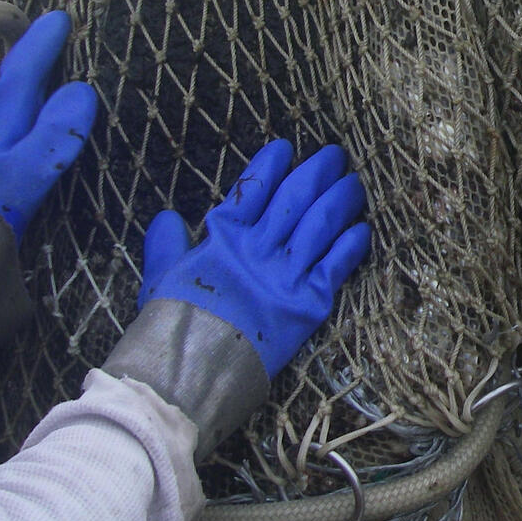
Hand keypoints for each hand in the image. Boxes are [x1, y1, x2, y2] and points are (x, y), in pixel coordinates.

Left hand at [0, 11, 98, 240]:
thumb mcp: (32, 165)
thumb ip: (57, 129)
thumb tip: (82, 89)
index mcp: (4, 108)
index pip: (27, 62)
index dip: (45, 39)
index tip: (62, 16)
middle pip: (17, 73)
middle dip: (37, 53)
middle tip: (60, 35)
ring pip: (14, 94)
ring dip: (33, 79)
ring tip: (55, 70)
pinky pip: (14, 114)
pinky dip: (30, 104)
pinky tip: (39, 114)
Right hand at [138, 139, 370, 376]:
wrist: (188, 372)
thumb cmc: (170, 328)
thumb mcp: (160, 279)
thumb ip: (166, 245)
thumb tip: (167, 218)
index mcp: (221, 239)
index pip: (250, 190)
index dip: (269, 167)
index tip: (285, 148)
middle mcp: (257, 250)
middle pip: (294, 199)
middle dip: (317, 172)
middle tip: (335, 155)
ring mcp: (284, 275)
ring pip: (320, 224)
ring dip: (340, 200)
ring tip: (354, 183)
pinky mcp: (307, 304)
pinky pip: (336, 266)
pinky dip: (350, 245)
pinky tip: (361, 229)